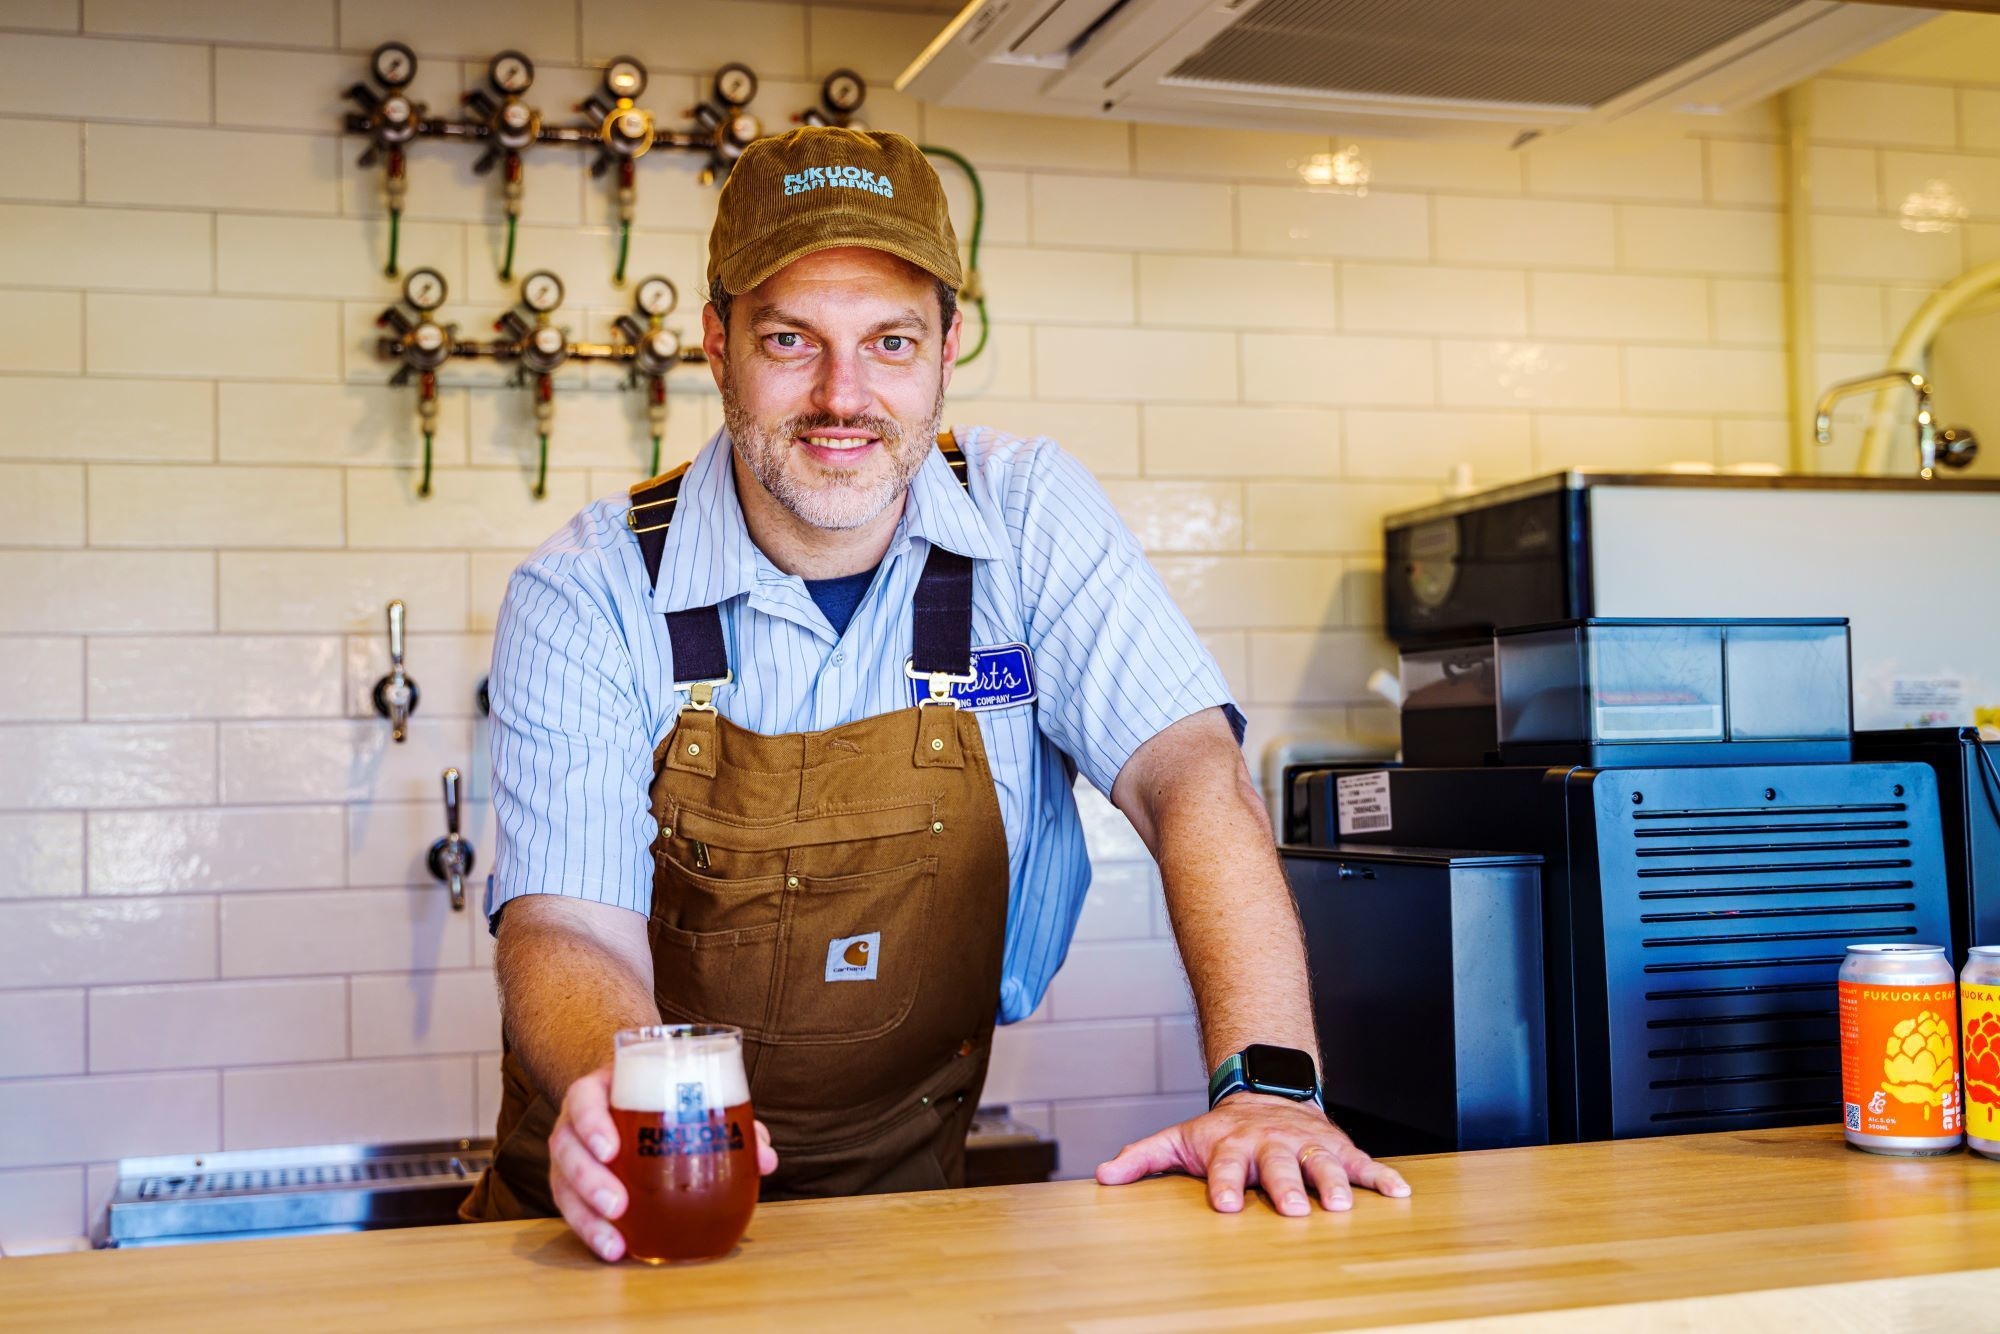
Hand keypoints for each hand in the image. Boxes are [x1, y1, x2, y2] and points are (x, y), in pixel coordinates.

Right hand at [547, 1063, 778, 1261]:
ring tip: (614, 1240)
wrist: (633, 1094)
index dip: (591, 1122)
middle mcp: (577, 1121)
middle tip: (617, 1205)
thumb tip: (766, 1159)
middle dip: (588, 1179)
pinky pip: (572, 1209)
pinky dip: (591, 1230)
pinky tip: (615, 1249)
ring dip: (586, 1215)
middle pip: (566, 1147)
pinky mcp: (573, 1185)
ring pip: (563, 1183)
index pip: (583, 1098)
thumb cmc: (665, 1095)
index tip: (611, 1149)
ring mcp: (572, 1154)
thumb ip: (729, 1119)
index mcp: (602, 1089)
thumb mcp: (687, 1095)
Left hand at [1095, 1093, 1410, 1215]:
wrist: (1266, 1094)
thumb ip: (1143, 1157)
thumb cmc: (1221, 1131)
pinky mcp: (1336, 1147)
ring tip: (1343, 1205)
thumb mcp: (1179, 1138)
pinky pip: (1363, 1162)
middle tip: (1292, 1208)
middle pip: (1280, 1164)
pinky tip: (1400, 1195)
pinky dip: (1383, 1177)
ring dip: (1334, 1182)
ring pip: (1323, 1161)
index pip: (1226, 1164)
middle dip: (1286, 1185)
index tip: (1227, 1204)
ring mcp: (1307, 1144)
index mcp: (1233, 1144)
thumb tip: (1103, 1175)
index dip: (1225, 1183)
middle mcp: (1273, 1143)